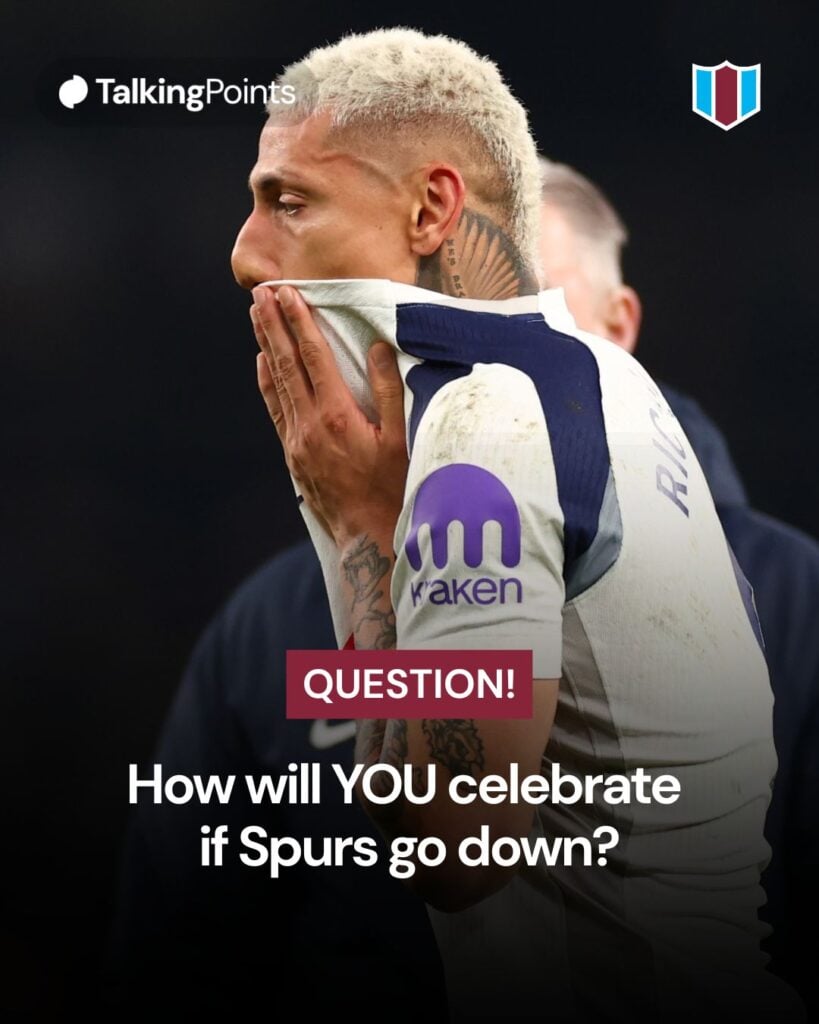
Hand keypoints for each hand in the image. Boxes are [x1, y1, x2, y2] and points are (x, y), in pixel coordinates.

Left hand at [250, 284, 408, 549]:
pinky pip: (275, 411)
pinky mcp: (294, 456)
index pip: (314, 358)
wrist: (366, 537)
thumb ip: (389, 390)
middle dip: (274, 325)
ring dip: (266, 347)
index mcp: (338, 415)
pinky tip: (261, 365)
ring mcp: (297, 441)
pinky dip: (267, 384)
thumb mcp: (401, 439)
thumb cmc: (392, 488)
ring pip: (277, 384)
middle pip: (287, 364)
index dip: (300, 322)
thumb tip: (377, 348)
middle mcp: (310, 424)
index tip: (288, 294)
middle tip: (261, 293)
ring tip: (256, 317)